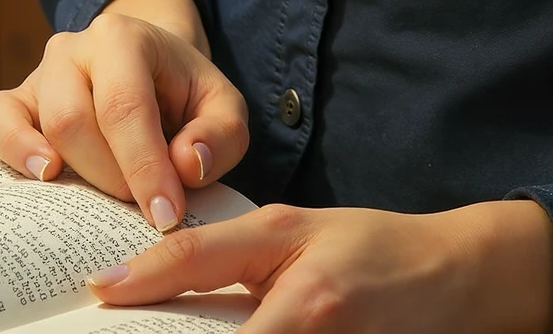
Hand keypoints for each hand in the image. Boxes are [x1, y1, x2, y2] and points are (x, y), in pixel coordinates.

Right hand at [0, 0, 249, 232]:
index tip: (165, 218)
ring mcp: (41, 73)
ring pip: (43, 126)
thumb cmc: (184, 94)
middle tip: (139, 210)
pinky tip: (43, 178)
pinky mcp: (17, 100)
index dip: (144, 166)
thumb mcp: (221, 108)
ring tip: (100, 204)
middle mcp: (74, 48)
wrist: (148, 70)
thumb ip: (218, 136)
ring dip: (75, 176)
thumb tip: (184, 165)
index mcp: (125, 38)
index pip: (126, 106)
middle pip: (76, 119)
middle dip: (111, 176)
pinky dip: (13, 152)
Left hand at [84, 197, 552, 333]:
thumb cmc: (371, 247)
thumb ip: (230, 253)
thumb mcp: (301, 229)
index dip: (144, 281)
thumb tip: (148, 273)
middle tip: (127, 332)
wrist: (454, 278)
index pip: (199, 269)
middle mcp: (309, 321)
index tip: (98, 293)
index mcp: (295, 276)